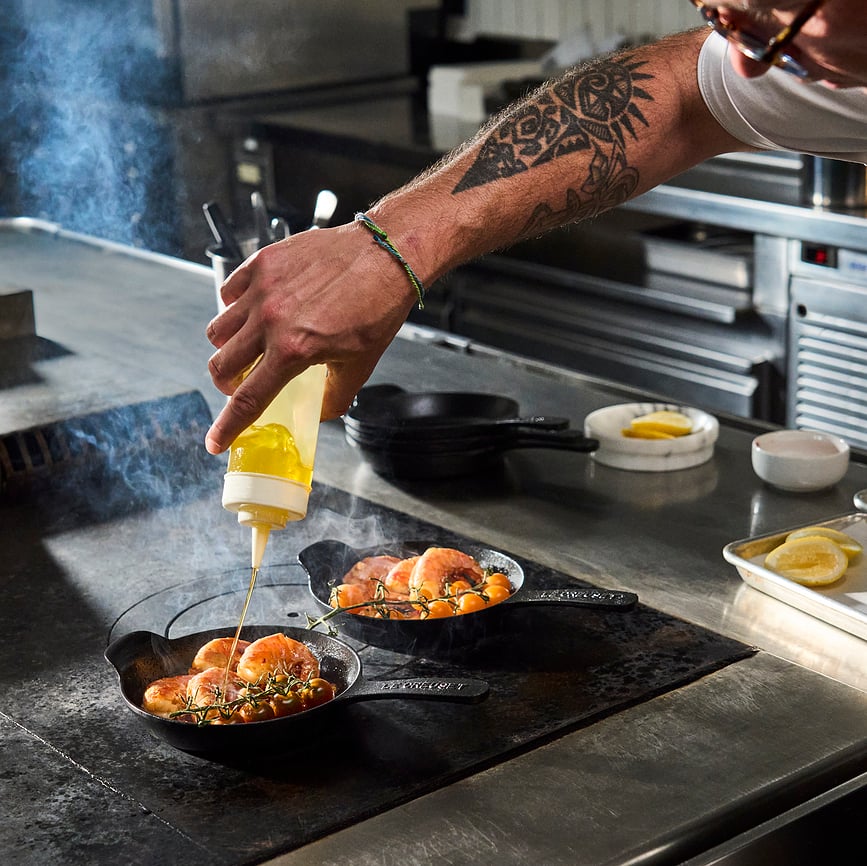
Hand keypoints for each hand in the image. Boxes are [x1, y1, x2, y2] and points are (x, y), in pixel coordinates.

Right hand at [204, 221, 418, 453]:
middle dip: (228, 384)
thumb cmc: (376, 309)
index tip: (215, 443)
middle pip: (221, 367)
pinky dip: (235, 308)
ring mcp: (262, 289)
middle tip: (244, 382)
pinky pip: (228, 293)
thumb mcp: (359, 366)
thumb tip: (318, 412)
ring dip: (228, 347)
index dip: (227, 426)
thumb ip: (334, 397)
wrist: (386, 257)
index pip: (248, 400)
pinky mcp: (262, 263)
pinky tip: (256, 311)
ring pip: (218, 331)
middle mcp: (270, 321)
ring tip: (251, 344)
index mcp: (293, 351)